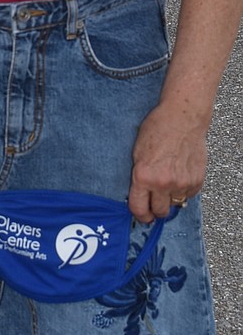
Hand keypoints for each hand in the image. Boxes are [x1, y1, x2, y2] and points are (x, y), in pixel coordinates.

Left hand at [128, 103, 206, 222]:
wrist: (182, 118)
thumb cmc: (157, 129)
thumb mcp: (137, 152)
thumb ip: (139, 176)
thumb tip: (140, 196)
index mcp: (143, 176)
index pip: (139, 209)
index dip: (139, 215)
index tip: (141, 215)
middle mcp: (162, 183)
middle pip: (159, 212)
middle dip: (155, 209)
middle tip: (154, 201)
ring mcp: (181, 184)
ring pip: (175, 205)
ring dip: (170, 197)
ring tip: (168, 180)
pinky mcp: (196, 182)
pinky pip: (188, 196)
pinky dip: (183, 190)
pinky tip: (180, 174)